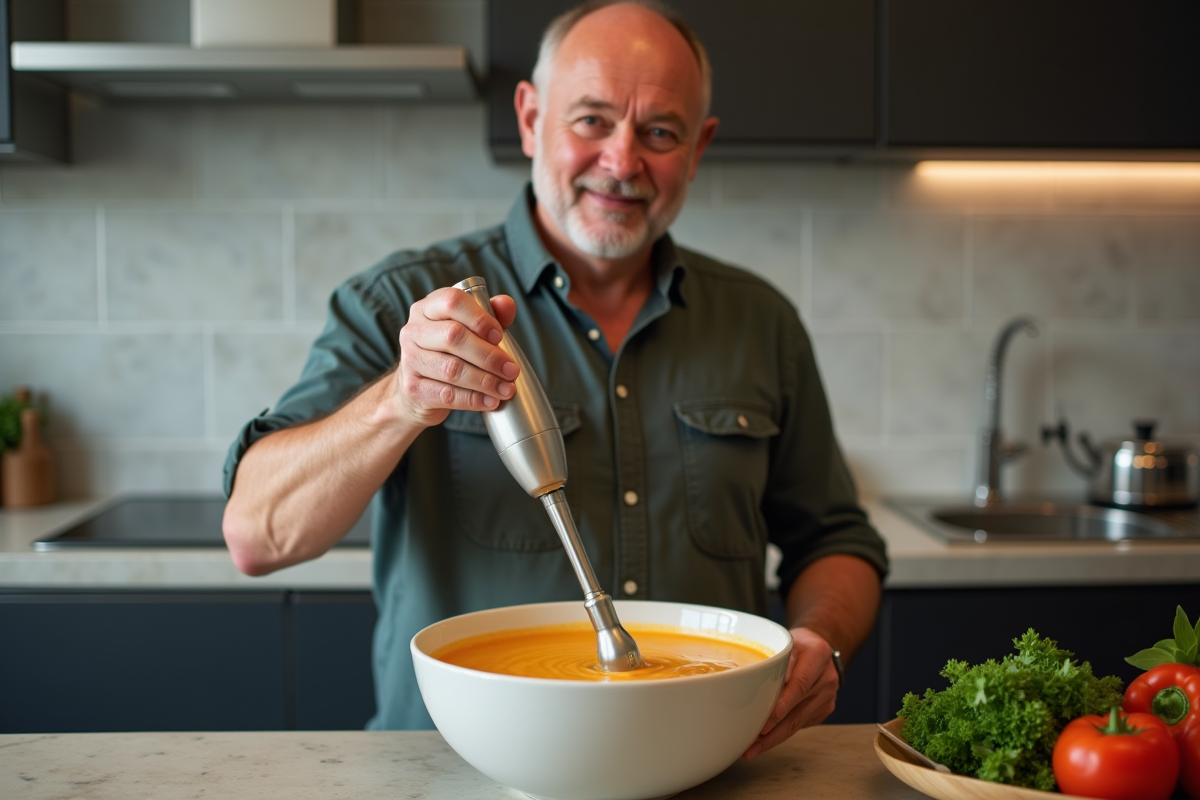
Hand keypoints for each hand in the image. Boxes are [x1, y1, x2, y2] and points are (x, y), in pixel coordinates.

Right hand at [393, 287, 520, 427]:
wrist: (417, 392)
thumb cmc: (449, 354)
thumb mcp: (468, 330)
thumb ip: (490, 314)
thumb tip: (507, 304)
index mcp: (428, 308)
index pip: (452, 301)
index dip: (479, 318)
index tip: (500, 336)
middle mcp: (414, 330)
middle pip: (453, 337)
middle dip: (489, 355)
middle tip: (511, 370)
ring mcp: (410, 359)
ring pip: (451, 369)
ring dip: (485, 381)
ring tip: (506, 389)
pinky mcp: (413, 388)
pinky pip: (447, 394)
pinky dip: (473, 399)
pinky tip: (491, 401)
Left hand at [742, 627, 838, 759]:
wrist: (820, 647)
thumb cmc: (798, 644)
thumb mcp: (788, 641)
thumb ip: (779, 657)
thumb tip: (765, 677)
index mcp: (817, 656)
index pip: (800, 684)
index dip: (784, 703)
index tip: (770, 718)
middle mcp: (826, 679)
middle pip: (798, 710)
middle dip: (774, 730)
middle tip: (752, 742)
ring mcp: (827, 697)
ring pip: (798, 723)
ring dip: (774, 737)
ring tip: (753, 747)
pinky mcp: (824, 709)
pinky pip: (800, 724)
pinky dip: (782, 733)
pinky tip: (766, 739)